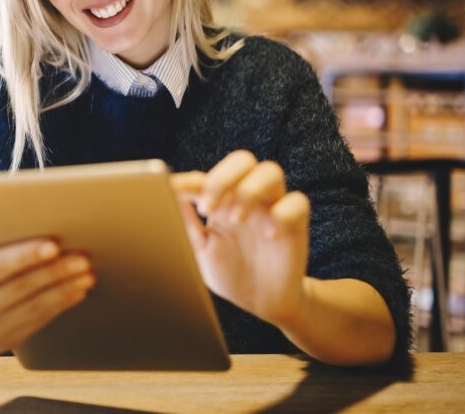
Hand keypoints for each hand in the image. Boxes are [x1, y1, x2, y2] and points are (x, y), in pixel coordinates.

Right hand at [0, 213, 94, 356]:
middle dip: (54, 271)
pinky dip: (63, 303)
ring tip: (87, 271)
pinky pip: (41, 321)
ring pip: (36, 307)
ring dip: (65, 288)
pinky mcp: (9, 343)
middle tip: (81, 256)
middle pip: (21, 288)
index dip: (24, 256)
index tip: (52, 244)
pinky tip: (79, 289)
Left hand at [172, 150, 309, 326]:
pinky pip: (298, 202)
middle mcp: (248, 198)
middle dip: (222, 178)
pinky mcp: (296, 224)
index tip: (174, 189)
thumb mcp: (200, 250)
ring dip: (250, 191)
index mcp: (222, 201)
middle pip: (242, 160)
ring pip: (270, 172)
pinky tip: (270, 235)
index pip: (207, 178)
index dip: (190, 181)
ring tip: (236, 219)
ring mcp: (273, 208)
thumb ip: (186, 223)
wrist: (262, 303)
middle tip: (207, 208)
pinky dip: (283, 214)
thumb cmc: (230, 273)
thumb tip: (167, 195)